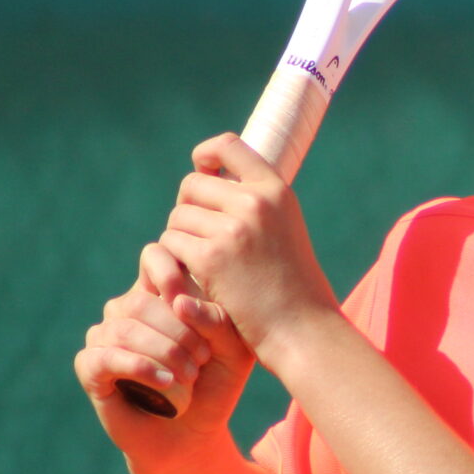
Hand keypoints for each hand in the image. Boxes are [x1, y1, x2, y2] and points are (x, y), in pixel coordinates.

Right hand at [74, 241, 254, 451]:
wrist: (195, 433)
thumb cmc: (215, 385)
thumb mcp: (233, 350)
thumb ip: (218, 321)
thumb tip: (179, 302)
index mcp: (160, 293)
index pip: (154, 256)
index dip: (171, 271)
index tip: (194, 302)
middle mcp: (127, 309)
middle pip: (140, 299)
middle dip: (177, 330)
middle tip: (203, 358)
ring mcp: (105, 336)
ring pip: (124, 328)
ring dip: (163, 352)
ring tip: (189, 376)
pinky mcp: (91, 368)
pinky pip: (105, 357)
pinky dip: (138, 367)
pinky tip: (164, 382)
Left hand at [156, 133, 340, 357]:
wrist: (302, 327)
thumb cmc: (292, 284)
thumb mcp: (284, 229)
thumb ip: (255, 203)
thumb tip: (209, 176)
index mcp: (276, 190)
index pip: (228, 146)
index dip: (206, 155)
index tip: (202, 170)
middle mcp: (255, 202)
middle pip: (192, 185)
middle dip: (188, 209)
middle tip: (200, 238)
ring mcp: (232, 229)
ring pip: (177, 217)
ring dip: (180, 239)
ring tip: (203, 264)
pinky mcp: (211, 258)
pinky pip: (171, 244)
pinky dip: (175, 262)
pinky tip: (194, 279)